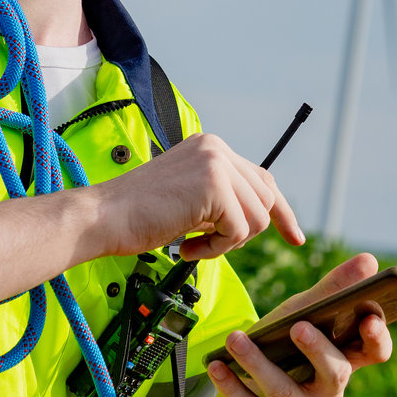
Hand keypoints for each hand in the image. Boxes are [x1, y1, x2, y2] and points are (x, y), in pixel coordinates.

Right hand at [88, 133, 303, 260]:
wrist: (102, 217)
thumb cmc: (137, 215)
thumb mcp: (189, 197)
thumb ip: (222, 197)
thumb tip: (261, 214)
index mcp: (211, 147)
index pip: (262, 178)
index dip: (280, 211)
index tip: (294, 237)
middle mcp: (217, 148)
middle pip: (266, 198)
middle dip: (246, 232)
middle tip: (206, 244)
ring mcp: (217, 163)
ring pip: (257, 217)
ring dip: (226, 242)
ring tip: (190, 242)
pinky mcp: (214, 185)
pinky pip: (238, 231)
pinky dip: (215, 249)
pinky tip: (184, 245)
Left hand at [206, 254, 393, 396]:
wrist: (256, 379)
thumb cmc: (290, 342)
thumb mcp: (308, 313)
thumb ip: (334, 289)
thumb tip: (369, 259)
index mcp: (347, 359)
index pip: (374, 352)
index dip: (377, 338)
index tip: (369, 318)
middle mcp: (329, 389)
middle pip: (335, 373)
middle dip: (318, 350)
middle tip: (299, 327)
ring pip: (285, 392)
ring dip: (258, 365)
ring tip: (236, 339)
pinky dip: (232, 385)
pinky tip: (218, 365)